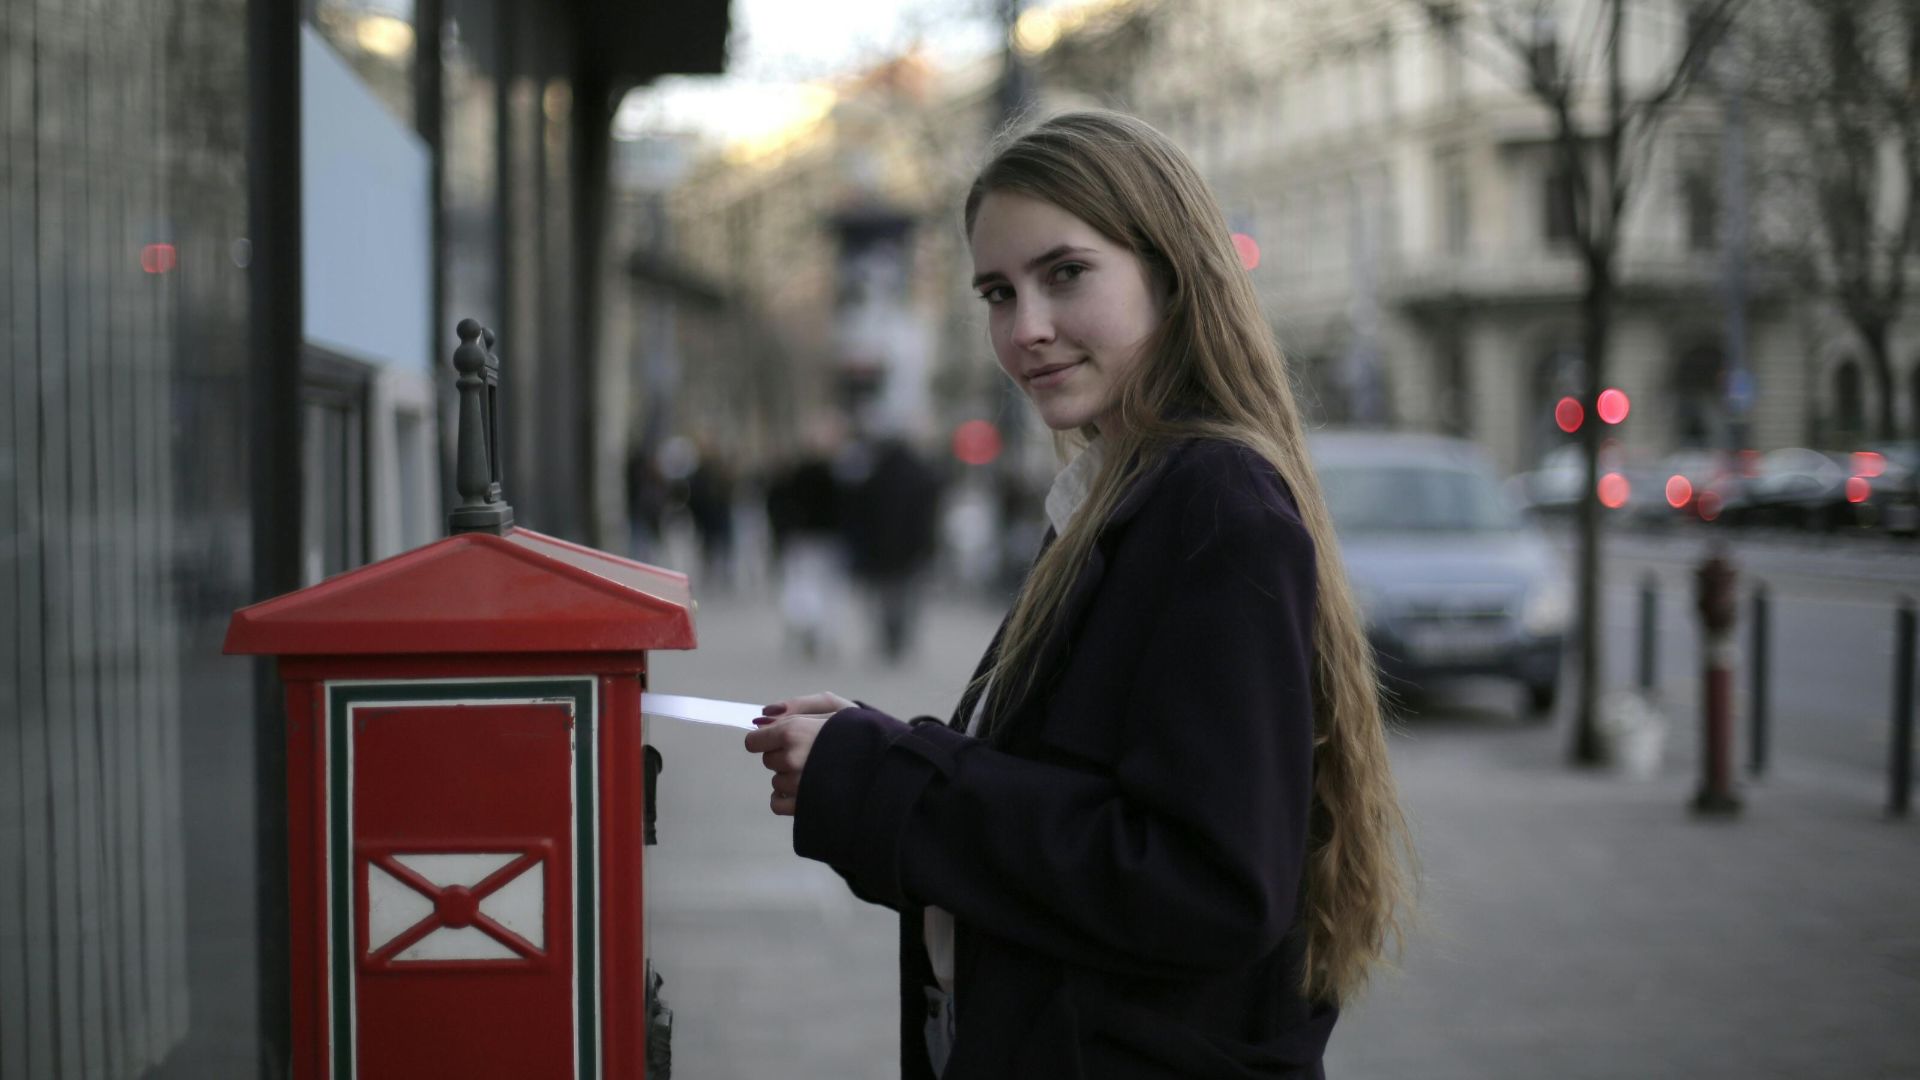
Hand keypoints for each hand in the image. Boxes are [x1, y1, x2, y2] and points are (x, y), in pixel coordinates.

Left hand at [743, 692, 855, 815]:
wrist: (892, 768)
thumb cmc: (862, 732)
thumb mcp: (835, 707)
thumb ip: (796, 706)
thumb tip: (762, 717)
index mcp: (794, 731)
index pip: (754, 741)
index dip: (768, 739)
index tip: (784, 739)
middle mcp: (792, 759)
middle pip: (768, 760)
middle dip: (785, 756)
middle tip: (815, 753)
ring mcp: (797, 786)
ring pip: (776, 781)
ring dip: (792, 777)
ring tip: (822, 772)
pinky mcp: (803, 809)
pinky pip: (777, 803)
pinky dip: (788, 798)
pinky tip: (810, 790)